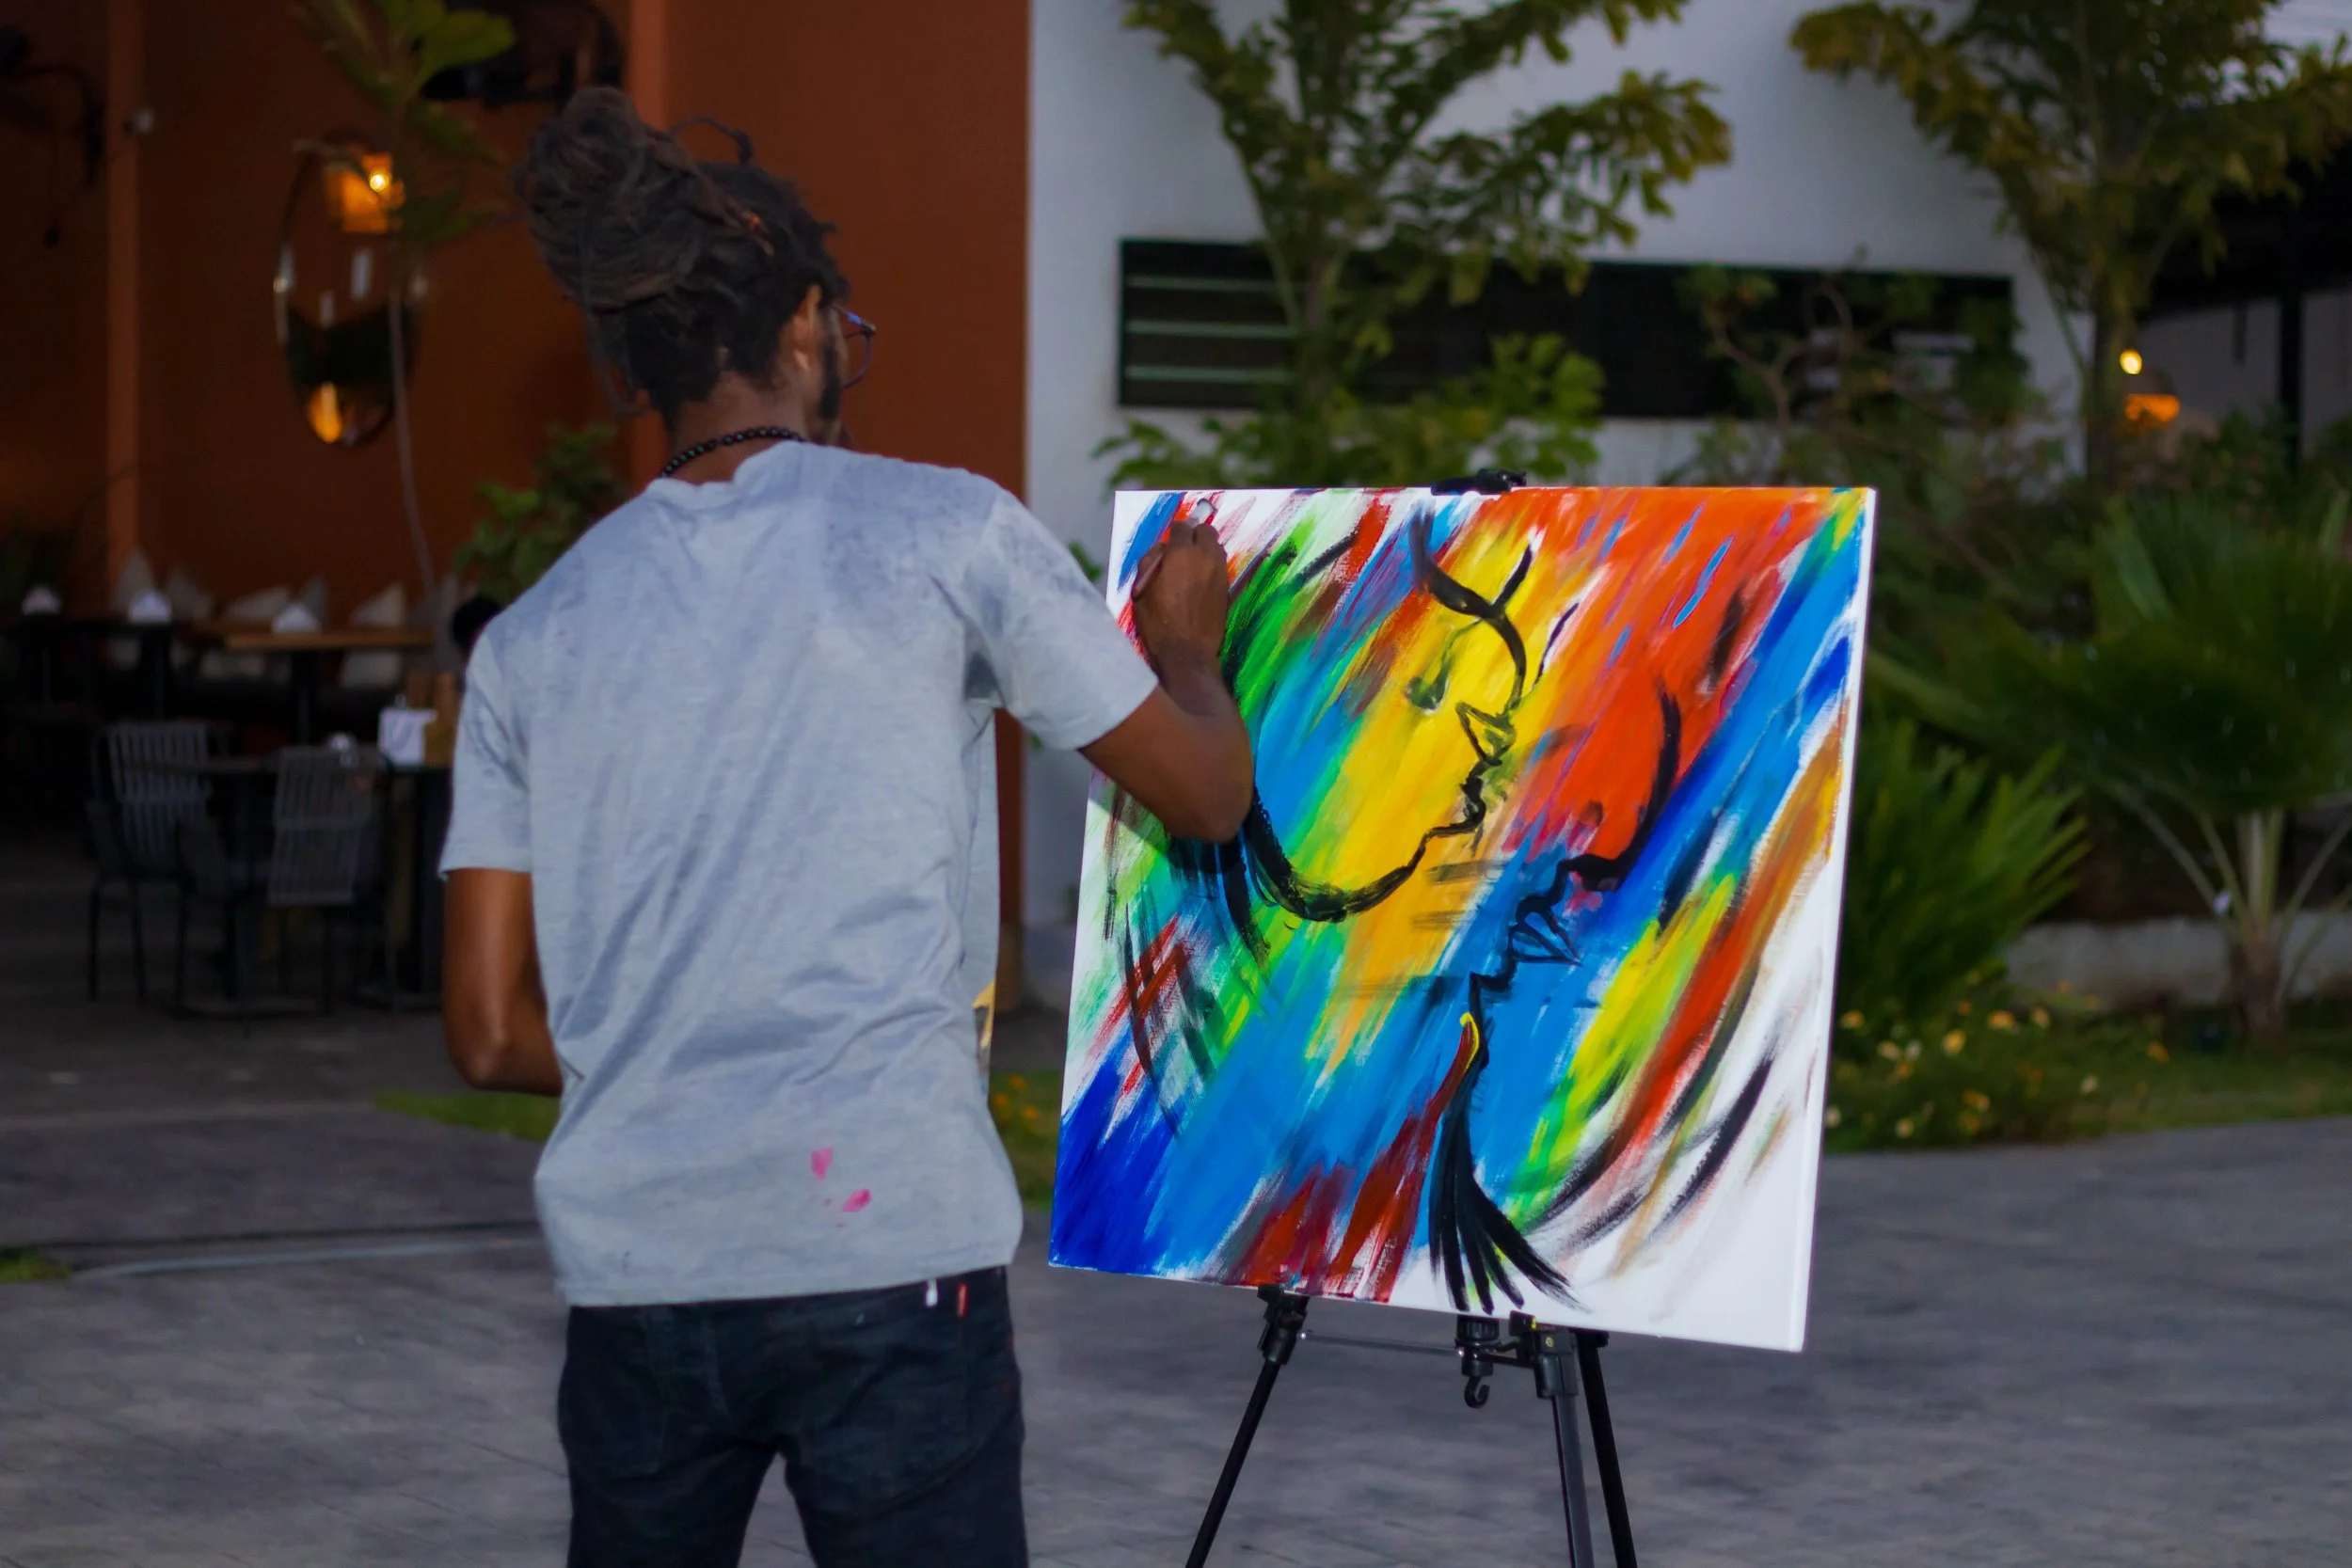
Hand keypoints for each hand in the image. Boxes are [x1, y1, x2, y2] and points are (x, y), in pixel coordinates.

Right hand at [1131, 520, 1230, 670]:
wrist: (1187, 652)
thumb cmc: (1158, 622)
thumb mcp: (1142, 591)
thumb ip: (1150, 562)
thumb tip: (1162, 549)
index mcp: (1181, 553)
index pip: (1182, 526)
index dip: (1174, 532)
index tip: (1169, 543)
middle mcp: (1205, 557)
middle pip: (1206, 530)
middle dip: (1194, 535)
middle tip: (1182, 550)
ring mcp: (1220, 572)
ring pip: (1217, 546)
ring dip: (1205, 549)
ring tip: (1192, 565)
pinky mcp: (1227, 587)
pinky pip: (1220, 565)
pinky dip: (1211, 565)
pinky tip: (1200, 580)